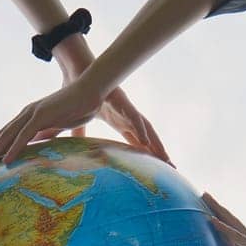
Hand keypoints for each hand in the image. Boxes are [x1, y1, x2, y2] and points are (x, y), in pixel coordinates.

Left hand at [0, 80, 108, 172]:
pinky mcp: (42, 115)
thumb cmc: (77, 107)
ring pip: (6, 137)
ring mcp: (32, 114)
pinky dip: (14, 148)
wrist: (90, 91)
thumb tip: (38, 145)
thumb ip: (46, 134)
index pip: (4, 137)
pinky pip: (25, 135)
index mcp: (27, 119)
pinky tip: (6, 160)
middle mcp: (25, 115)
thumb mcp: (57, 126)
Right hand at [52, 40, 170, 163]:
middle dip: (159, 151)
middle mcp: (127, 117)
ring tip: (165, 157)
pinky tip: (146, 142)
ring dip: (156, 143)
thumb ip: (80, 134)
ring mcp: (126, 110)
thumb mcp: (82, 122)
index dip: (147, 154)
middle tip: (172, 166)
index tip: (156, 168)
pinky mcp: (122, 103)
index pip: (138, 142)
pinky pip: (134, 119)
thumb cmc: (83, 98)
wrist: (80, 77)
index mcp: (120, 123)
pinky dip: (140, 130)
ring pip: (146, 129)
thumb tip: (74, 147)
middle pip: (147, 137)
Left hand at [203, 193, 245, 245]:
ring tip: (207, 198)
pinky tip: (214, 221)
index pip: (228, 236)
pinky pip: (239, 238)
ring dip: (219, 212)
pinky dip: (226, 229)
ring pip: (233, 225)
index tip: (206, 212)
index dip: (218, 224)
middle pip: (230, 224)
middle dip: (217, 210)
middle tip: (203, 195)